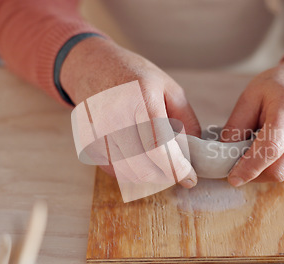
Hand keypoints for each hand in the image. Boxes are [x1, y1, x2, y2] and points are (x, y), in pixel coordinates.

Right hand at [61, 37, 200, 187]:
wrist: (92, 67)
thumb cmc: (134, 76)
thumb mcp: (169, 88)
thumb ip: (186, 119)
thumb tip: (196, 152)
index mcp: (140, 99)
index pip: (158, 147)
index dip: (177, 168)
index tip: (190, 178)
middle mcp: (114, 117)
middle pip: (144, 167)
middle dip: (167, 176)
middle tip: (178, 170)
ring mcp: (97, 132)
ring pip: (129, 174)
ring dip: (150, 176)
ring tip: (160, 161)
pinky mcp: (87, 143)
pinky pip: (114, 171)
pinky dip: (132, 172)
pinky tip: (140, 157)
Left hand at [222, 56, 283, 185]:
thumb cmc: (274, 89)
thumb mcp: (248, 97)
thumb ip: (235, 127)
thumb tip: (224, 157)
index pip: (271, 147)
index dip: (250, 167)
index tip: (233, 178)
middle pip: (278, 169)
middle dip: (254, 173)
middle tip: (238, 163)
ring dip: (265, 169)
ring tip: (260, 146)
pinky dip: (277, 166)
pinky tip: (276, 148)